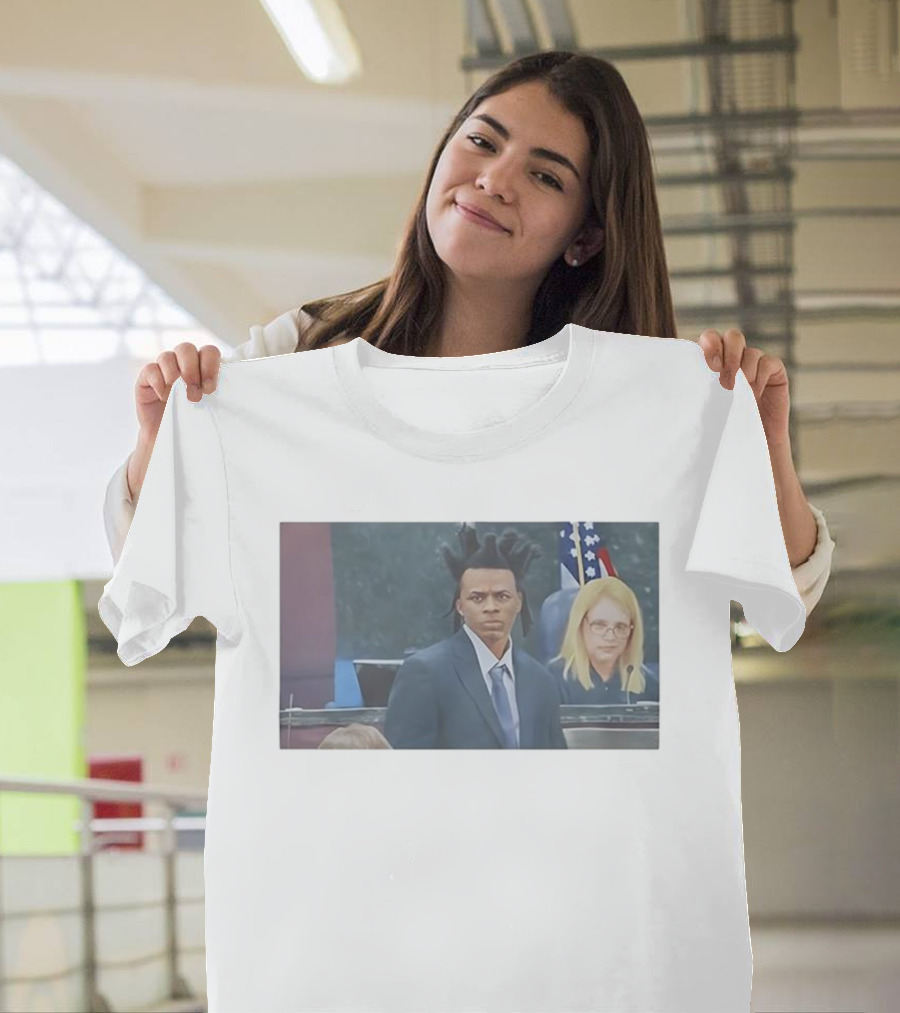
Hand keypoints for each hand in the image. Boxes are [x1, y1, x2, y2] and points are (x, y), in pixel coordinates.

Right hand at [134, 342, 222, 444]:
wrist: (170, 440)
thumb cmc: (193, 422)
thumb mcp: (209, 407)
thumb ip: (213, 391)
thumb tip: (222, 383)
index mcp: (201, 365)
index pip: (208, 351)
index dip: (210, 365)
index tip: (210, 388)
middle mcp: (181, 363)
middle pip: (186, 348)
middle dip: (191, 370)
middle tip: (195, 394)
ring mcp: (162, 369)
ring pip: (167, 356)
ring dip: (174, 376)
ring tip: (178, 397)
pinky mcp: (145, 379)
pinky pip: (150, 369)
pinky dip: (158, 382)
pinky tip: (164, 398)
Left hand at [698, 328, 789, 448]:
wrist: (747, 443)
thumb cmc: (721, 424)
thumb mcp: (704, 402)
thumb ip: (698, 383)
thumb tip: (683, 376)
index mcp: (714, 360)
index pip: (711, 338)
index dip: (711, 345)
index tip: (710, 366)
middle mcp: (735, 358)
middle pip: (733, 337)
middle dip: (730, 355)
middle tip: (726, 381)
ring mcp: (756, 363)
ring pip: (751, 352)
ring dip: (745, 372)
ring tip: (741, 395)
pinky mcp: (774, 372)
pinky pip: (769, 362)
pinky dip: (761, 376)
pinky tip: (756, 394)